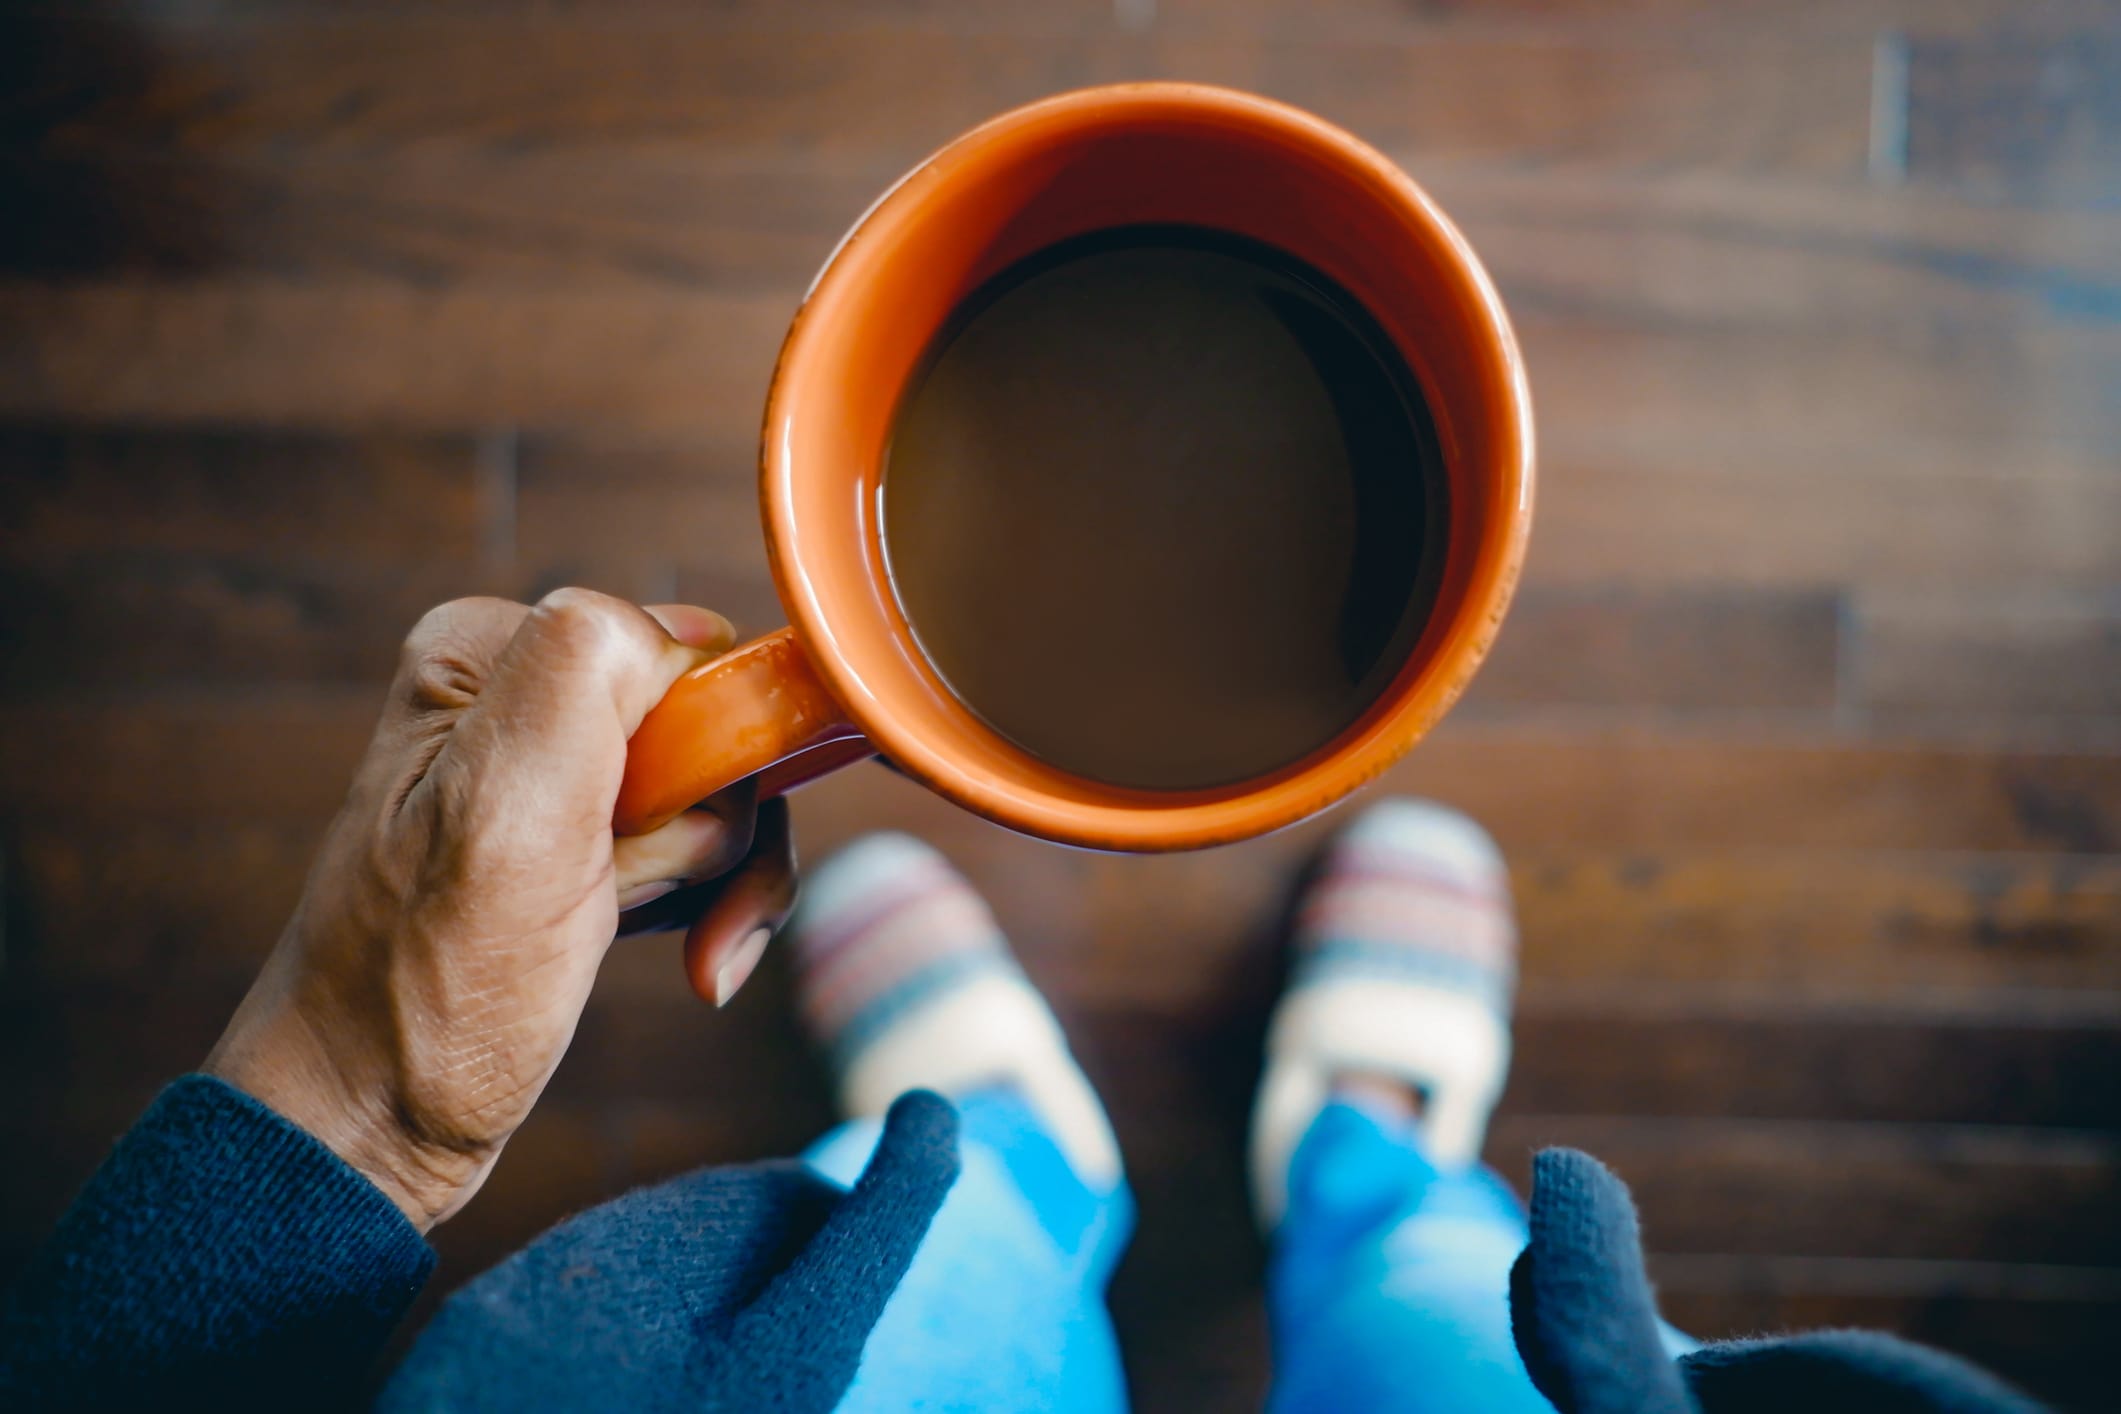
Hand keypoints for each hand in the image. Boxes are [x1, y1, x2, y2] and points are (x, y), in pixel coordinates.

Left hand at [205, 590, 797, 1230]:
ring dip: (729, 876)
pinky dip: (719, 902)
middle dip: (724, 824)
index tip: (660, 840)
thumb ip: (582, 671)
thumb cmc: (422, 993)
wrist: (371, 1123)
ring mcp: (556, 769)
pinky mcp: (585, 835)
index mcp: (492, 654)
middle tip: (655, 903)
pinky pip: (707, 838)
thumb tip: (682, 633)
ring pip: (727, 783)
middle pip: (715, 719)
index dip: (710, 750)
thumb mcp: (500, 810)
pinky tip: (692, 957)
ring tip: (684, 946)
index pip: (683, 648)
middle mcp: (522, 693)